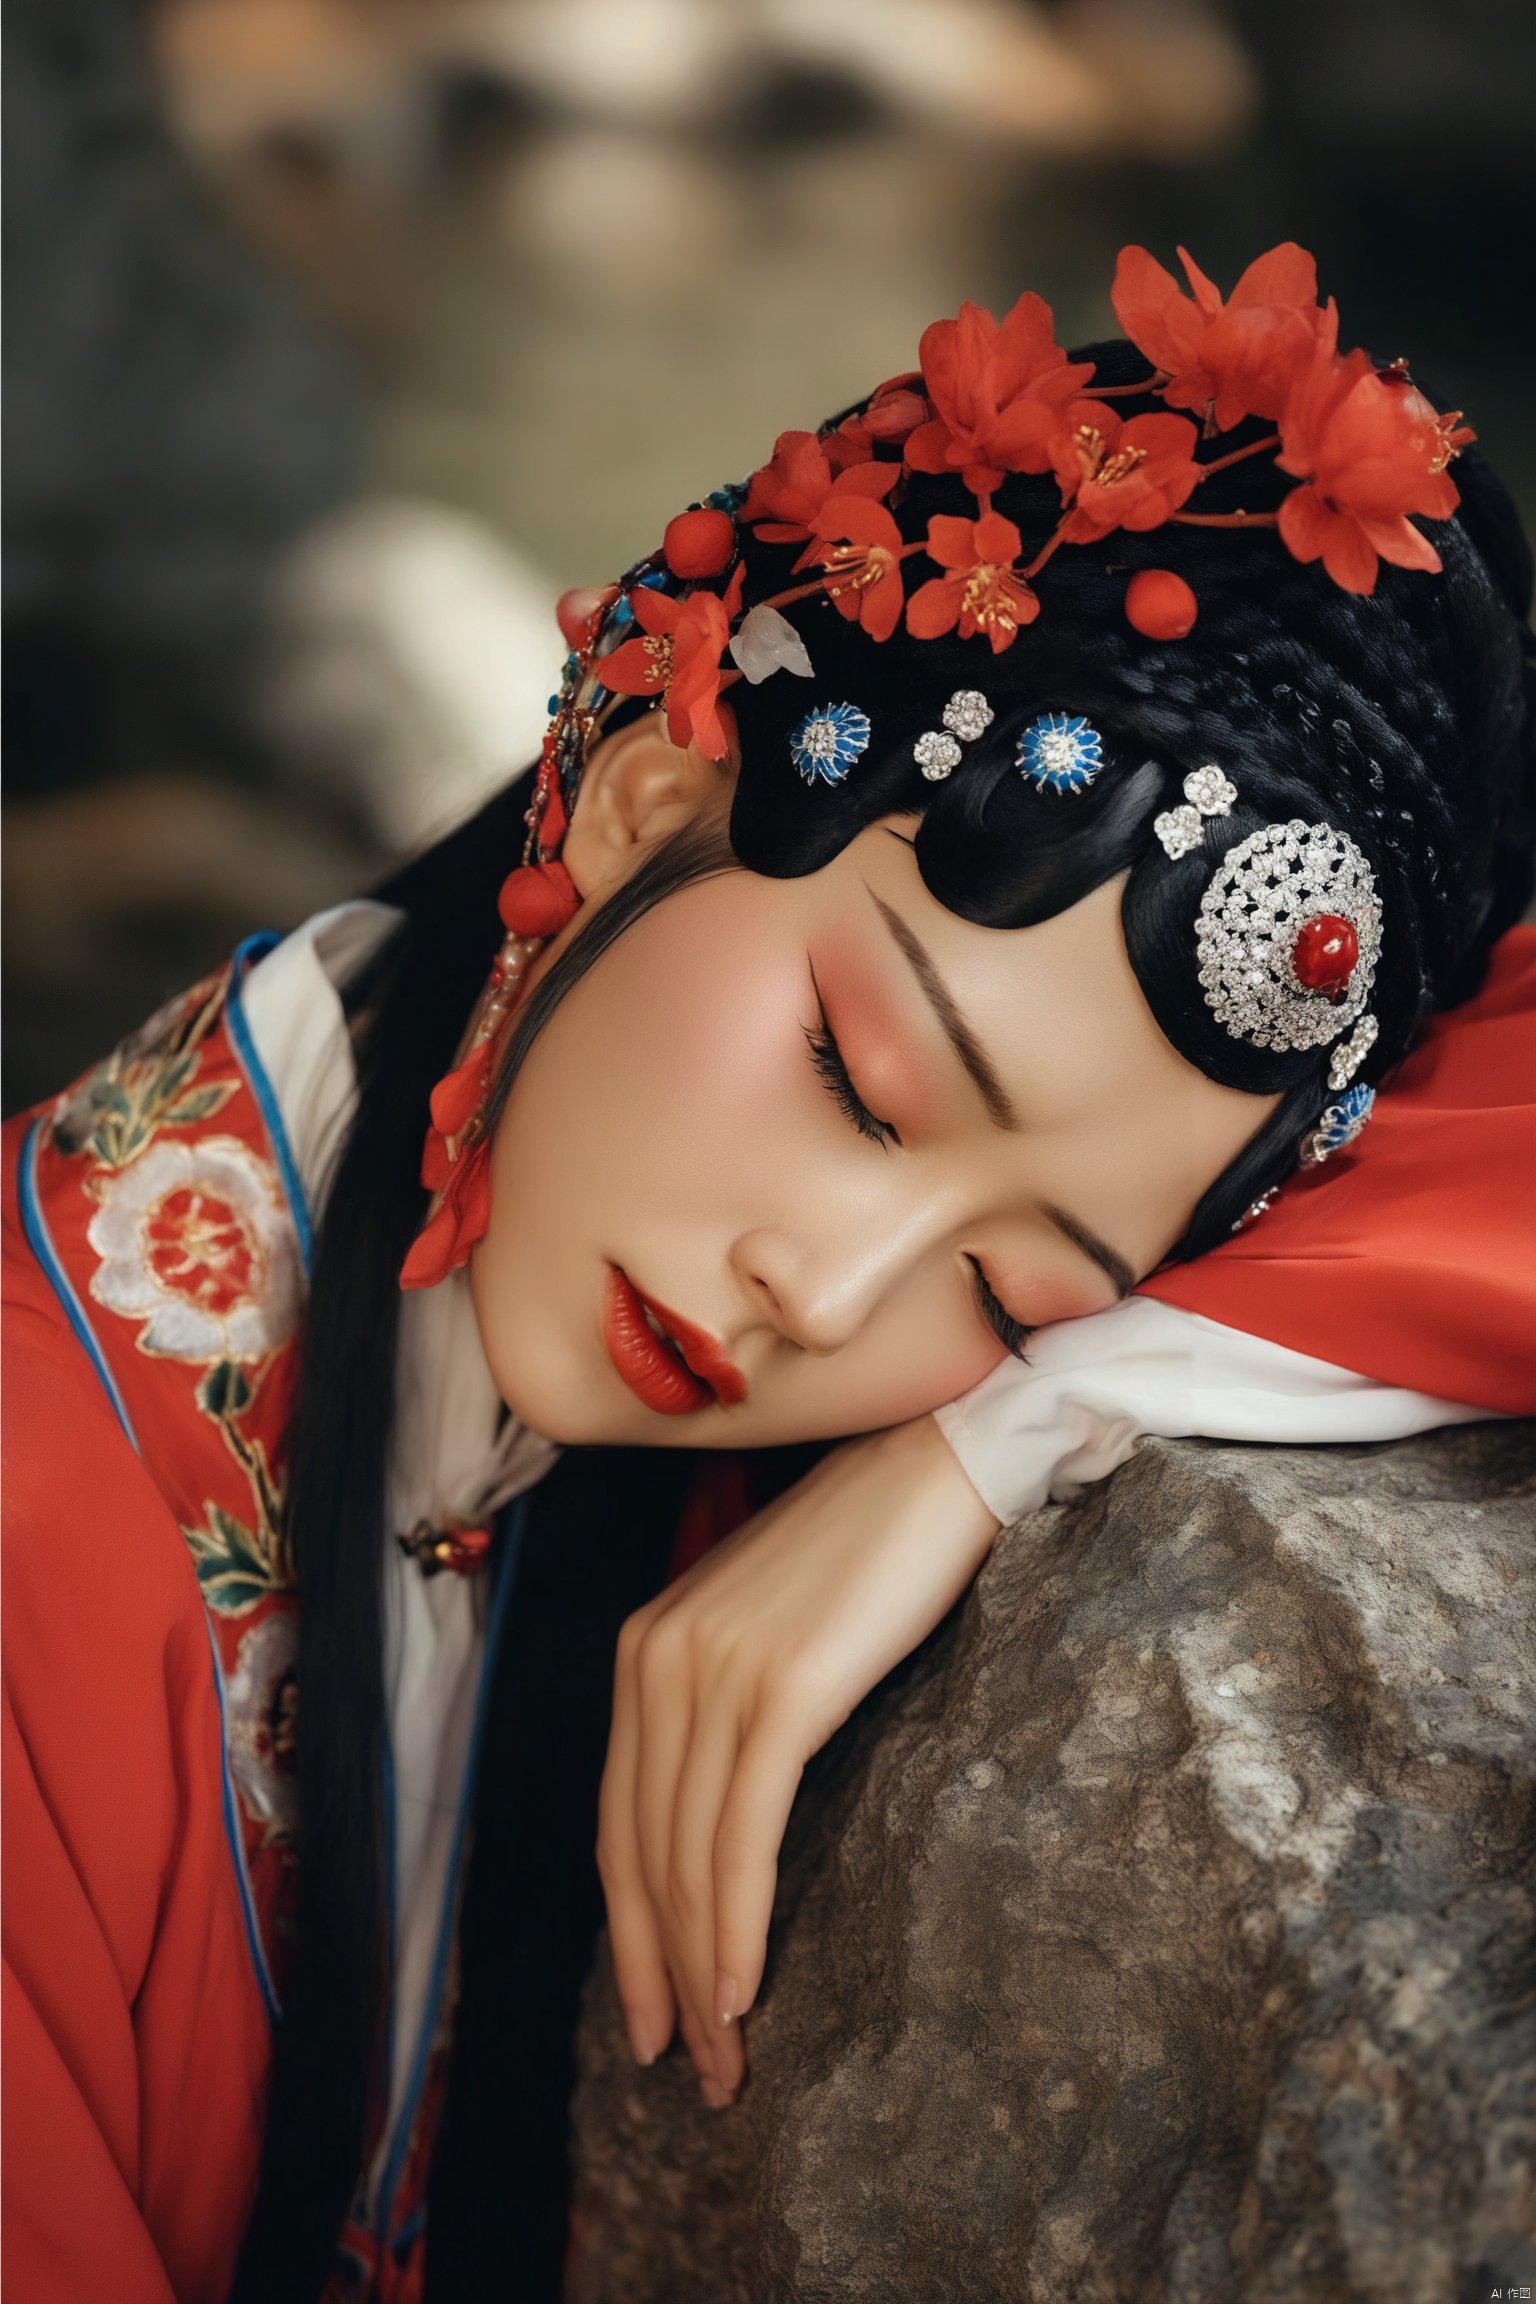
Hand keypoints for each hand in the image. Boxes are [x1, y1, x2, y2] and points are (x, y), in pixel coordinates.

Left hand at [595, 1413, 1000, 2105]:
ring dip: (702, 1972)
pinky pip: (740, 1834)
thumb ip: (728, 1709)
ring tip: (725, 2060)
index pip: (618, 1819)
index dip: (630, 1931)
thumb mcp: (771, 1631)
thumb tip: (725, 1828)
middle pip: (640, 1852)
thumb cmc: (871, 1555)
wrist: (943, 1466)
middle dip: (658, 1973)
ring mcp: (713, 1670)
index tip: (652, 2015)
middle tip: (689, 2072)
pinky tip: (744, 1993)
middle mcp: (658, 1657)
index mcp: (646, 1647)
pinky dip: (735, 1925)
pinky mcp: (780, 1687)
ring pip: (686, 1858)